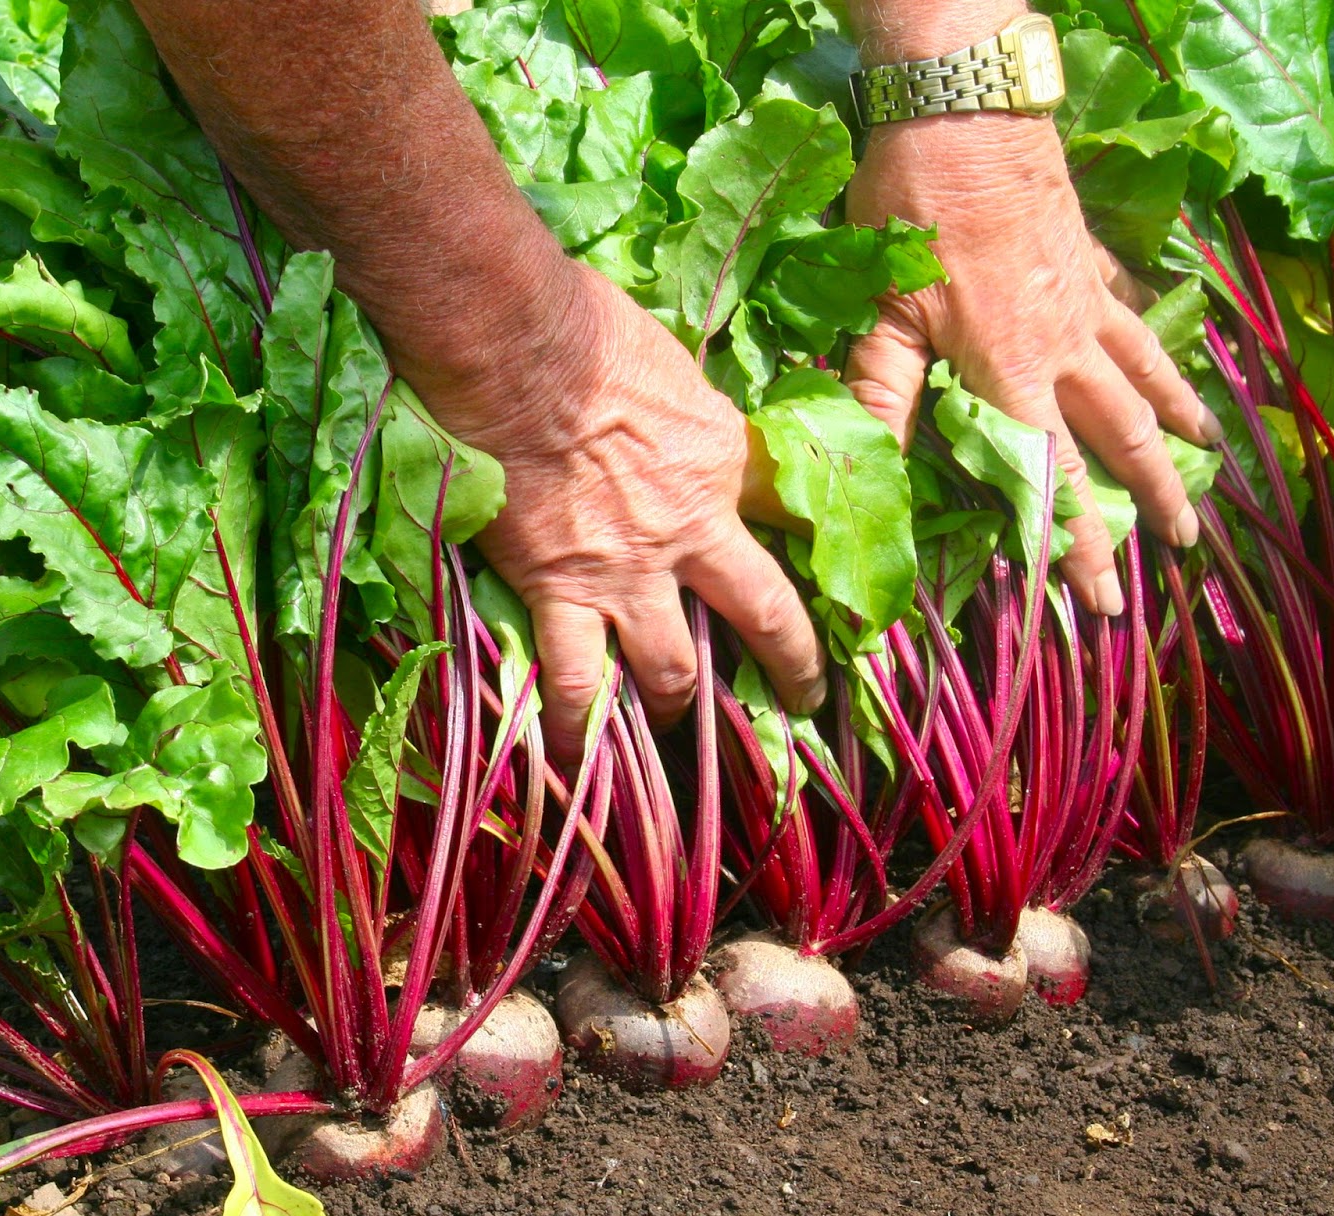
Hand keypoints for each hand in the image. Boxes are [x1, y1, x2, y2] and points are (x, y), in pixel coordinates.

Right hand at [407, 261, 826, 762]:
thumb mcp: (674, 369)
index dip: (807, 560)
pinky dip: (574, 731)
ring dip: (678, 709)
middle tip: (801, 701)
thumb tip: (684, 432)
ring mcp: (630, 572)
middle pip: (763, 616)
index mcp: (726, 465)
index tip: (818, 589)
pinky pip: (573, 680)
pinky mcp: (561, 592)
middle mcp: (693, 531)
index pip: (782, 522)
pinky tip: (572, 765)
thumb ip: (691, 422)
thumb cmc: (588, 332)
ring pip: (674, 670)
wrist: (515, 345)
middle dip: (790, 668)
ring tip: (677, 732)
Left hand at [842, 113, 1219, 613]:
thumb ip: (882, 395)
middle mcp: (1065, 346)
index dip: (1078, 547)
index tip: (1101, 600)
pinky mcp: (1089, 259)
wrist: (963, 110)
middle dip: (1152, 500)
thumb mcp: (882, 312)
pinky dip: (1159, 344)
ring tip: (1207, 465)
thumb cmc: (912, 212)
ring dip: (1177, 428)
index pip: (1054, 481)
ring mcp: (1086, 300)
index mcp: (1013, 373)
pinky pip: (1134, 314)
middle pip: (1123, 437)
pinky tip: (1170, 359)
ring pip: (1145, 377)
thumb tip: (866, 476)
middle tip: (1184, 550)